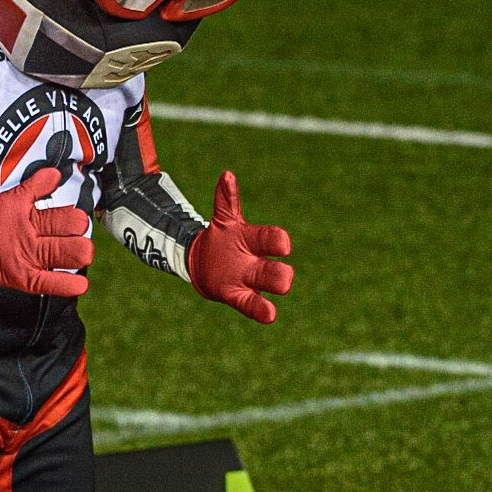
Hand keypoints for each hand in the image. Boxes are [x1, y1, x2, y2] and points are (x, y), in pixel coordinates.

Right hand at [0, 167, 93, 295]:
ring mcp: (32, 264)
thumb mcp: (13, 198)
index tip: (75, 220)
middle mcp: (34, 244)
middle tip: (77, 237)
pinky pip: (54, 286)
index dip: (78, 219)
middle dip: (82, 238)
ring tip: (79, 252)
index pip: (68, 219)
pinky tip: (81, 283)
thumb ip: (37, 185)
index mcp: (32, 221)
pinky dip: (71, 285)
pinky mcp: (28, 282)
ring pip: (69, 260)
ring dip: (81, 255)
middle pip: (75, 243)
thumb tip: (56, 174)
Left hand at [187, 170, 292, 324]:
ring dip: (272, 293)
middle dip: (280, 275)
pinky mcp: (235, 296)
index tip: (283, 246)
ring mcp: (246, 280)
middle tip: (285, 279)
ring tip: (278, 304)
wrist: (205, 260)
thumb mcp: (223, 218)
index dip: (277, 242)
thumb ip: (226, 199)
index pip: (271, 239)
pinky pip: (249, 305)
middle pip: (274, 270)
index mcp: (254, 240)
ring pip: (264, 287)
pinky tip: (271, 316)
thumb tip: (226, 176)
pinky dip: (260, 309)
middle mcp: (256, 261)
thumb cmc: (222, 238)